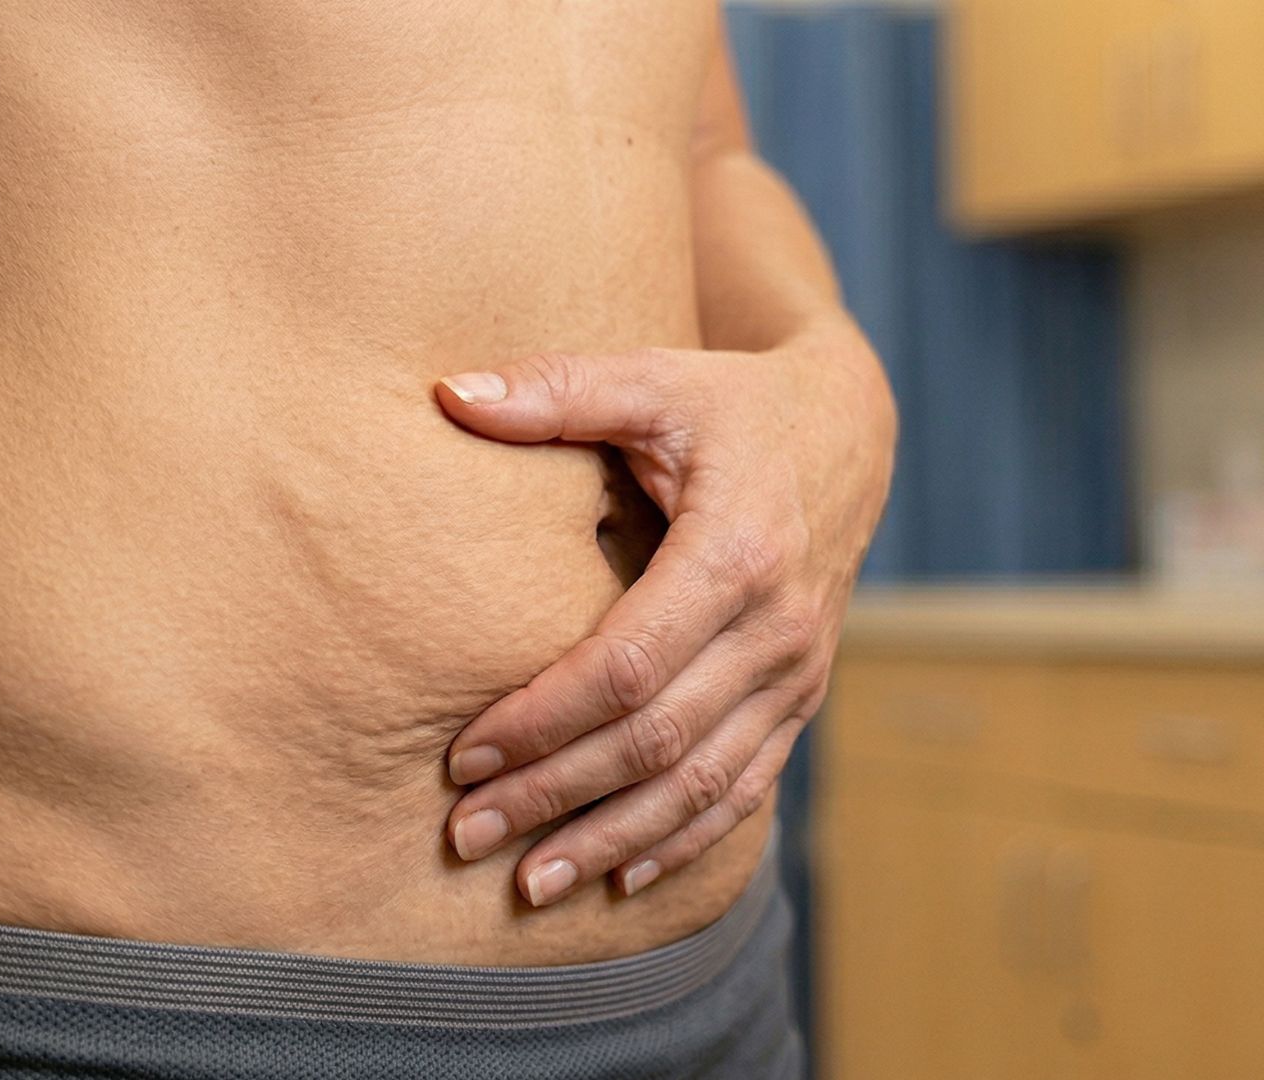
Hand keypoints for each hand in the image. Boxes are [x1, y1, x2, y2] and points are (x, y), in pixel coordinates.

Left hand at [433, 320, 894, 905]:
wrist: (852, 430)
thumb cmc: (734, 403)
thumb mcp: (654, 377)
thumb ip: (555, 389)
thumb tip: (446, 393)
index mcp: (737, 553)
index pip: (626, 666)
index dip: (543, 719)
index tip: (462, 753)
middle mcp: (777, 629)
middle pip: (655, 741)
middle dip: (555, 795)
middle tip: (465, 834)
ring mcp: (796, 673)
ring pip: (701, 784)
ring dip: (612, 838)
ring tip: (528, 884)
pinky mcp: (801, 699)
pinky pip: (745, 789)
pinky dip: (684, 840)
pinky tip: (619, 877)